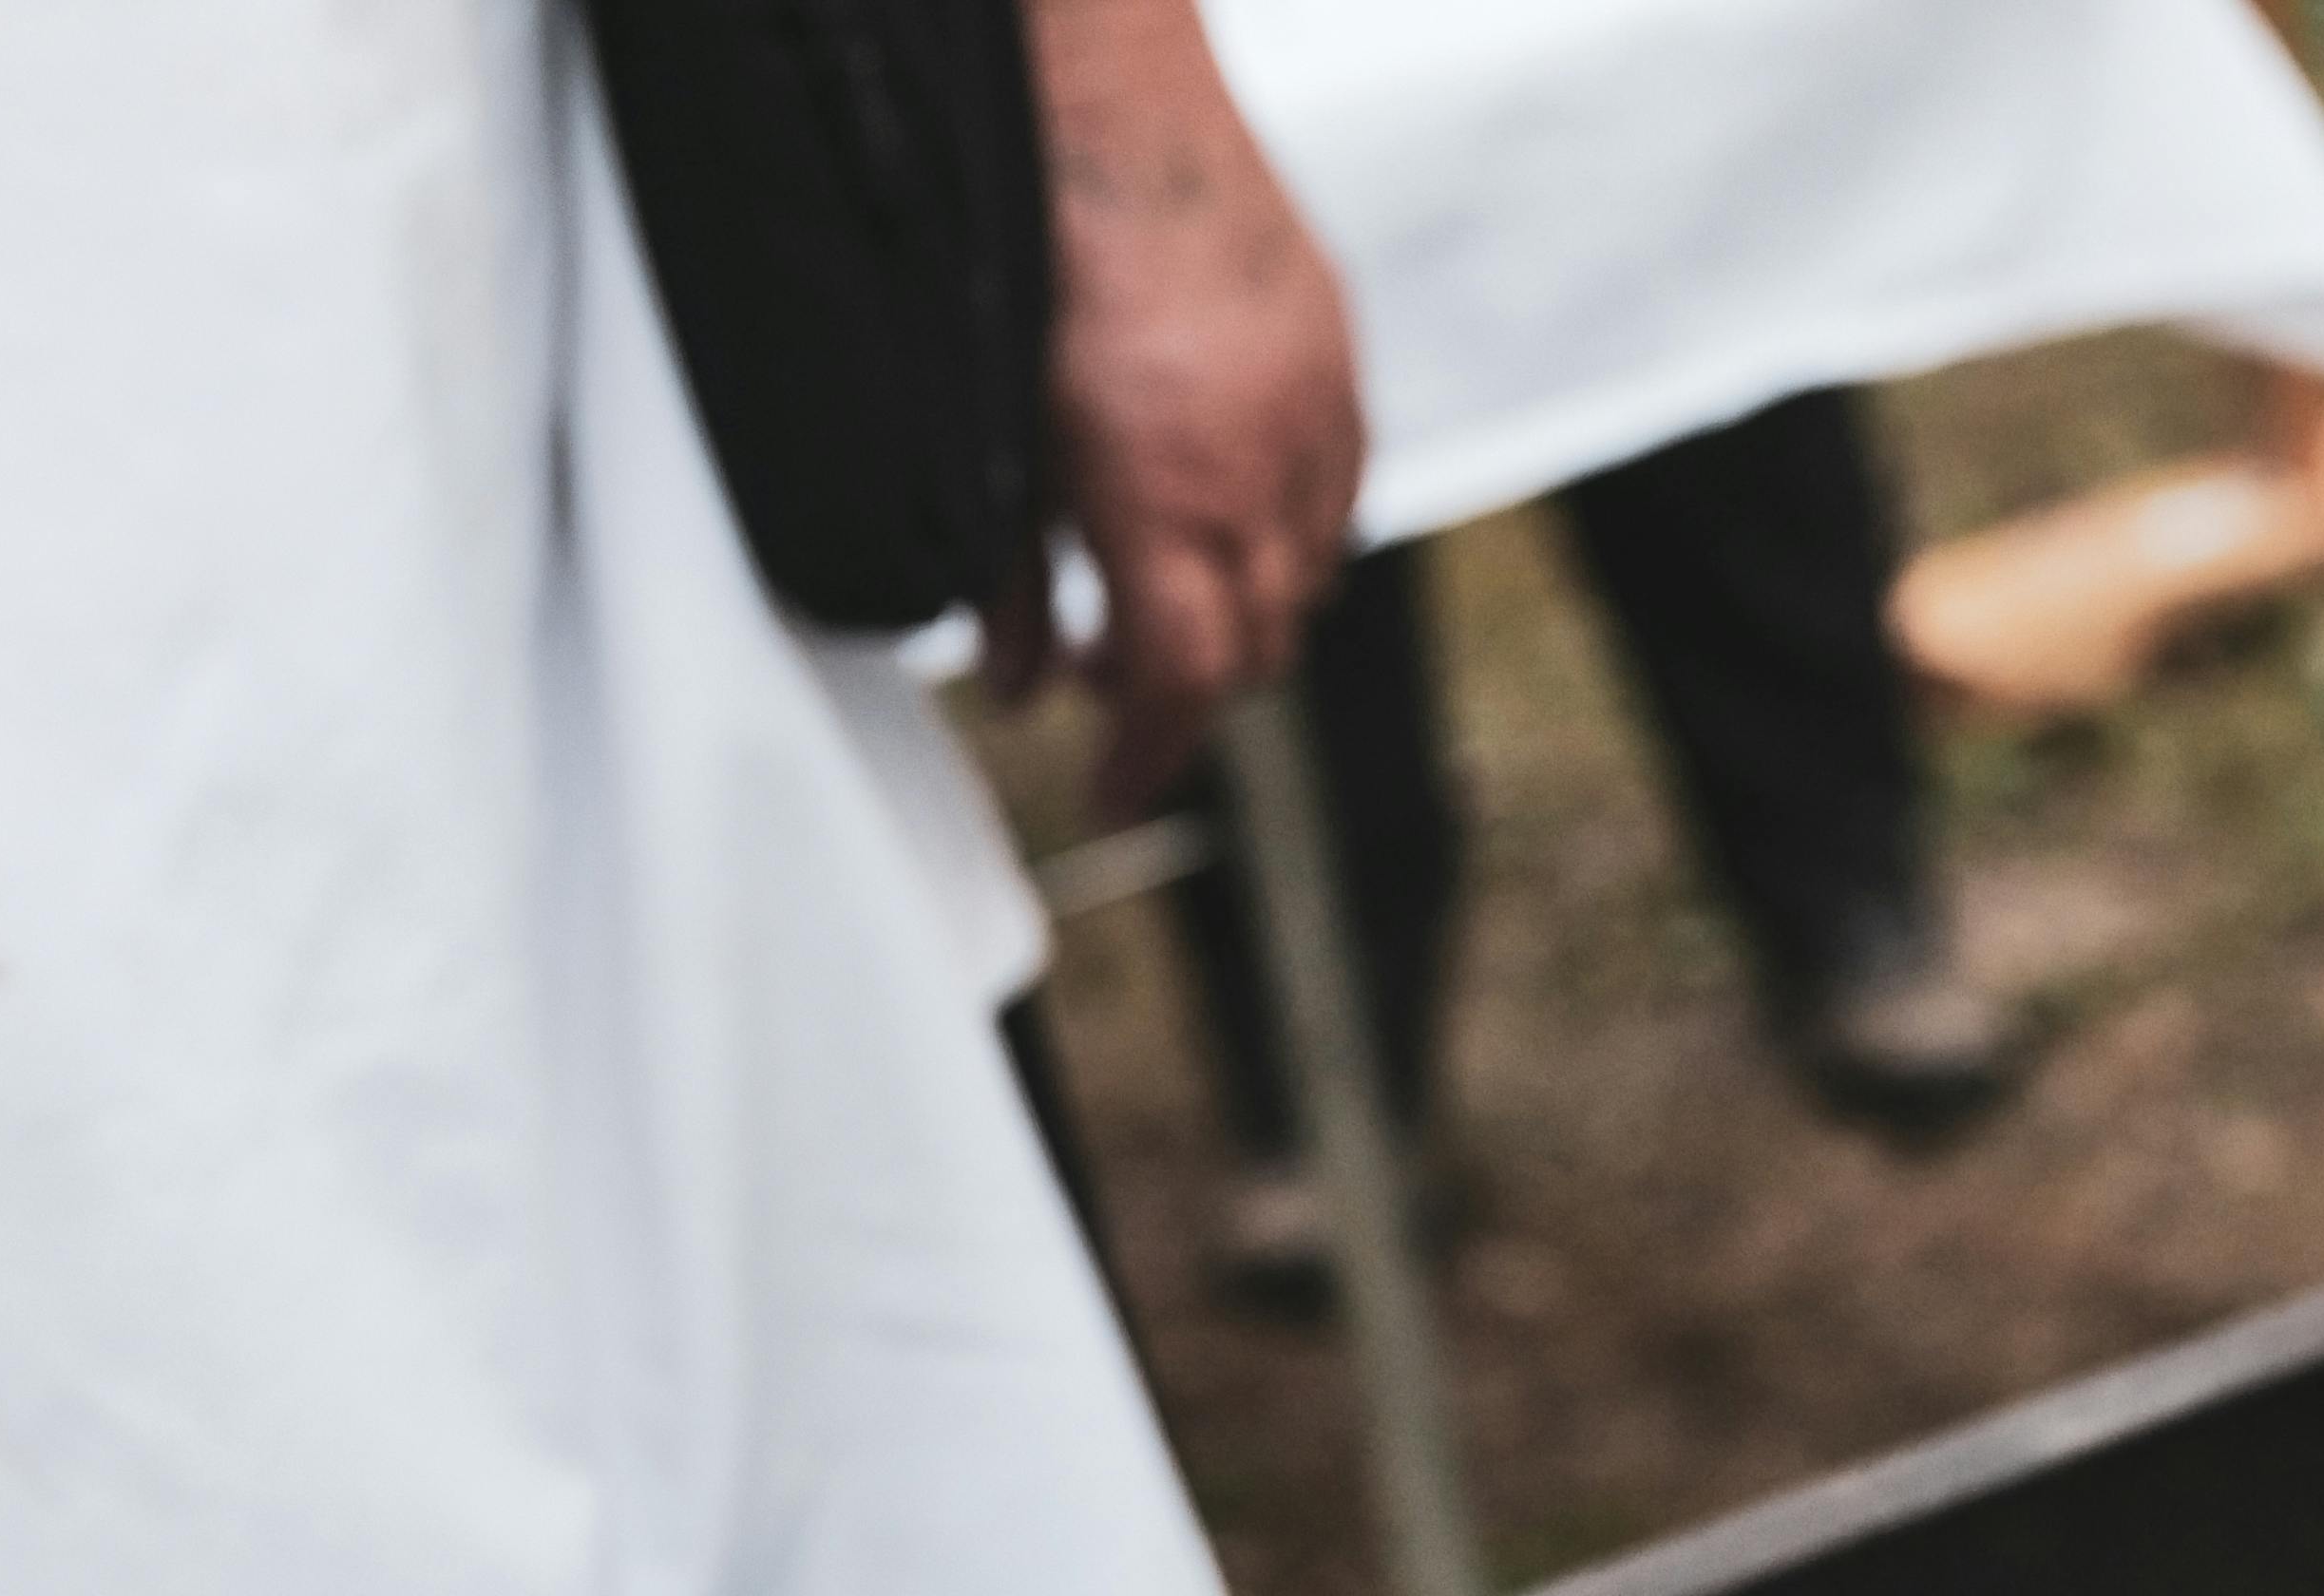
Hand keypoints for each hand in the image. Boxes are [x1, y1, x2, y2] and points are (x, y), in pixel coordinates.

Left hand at [994, 0, 1363, 816]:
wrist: (1100, 78)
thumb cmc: (1022, 233)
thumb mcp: (985, 423)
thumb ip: (1002, 563)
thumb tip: (1014, 677)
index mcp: (1164, 491)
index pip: (1186, 681)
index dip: (1147, 754)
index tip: (1113, 790)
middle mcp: (1262, 467)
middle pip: (1256, 645)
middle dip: (1184, 686)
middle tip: (1105, 678)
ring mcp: (1316, 412)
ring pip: (1308, 576)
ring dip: (1242, 607)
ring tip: (1162, 584)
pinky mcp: (1337, 355)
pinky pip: (1337, 490)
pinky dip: (1286, 528)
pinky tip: (1222, 499)